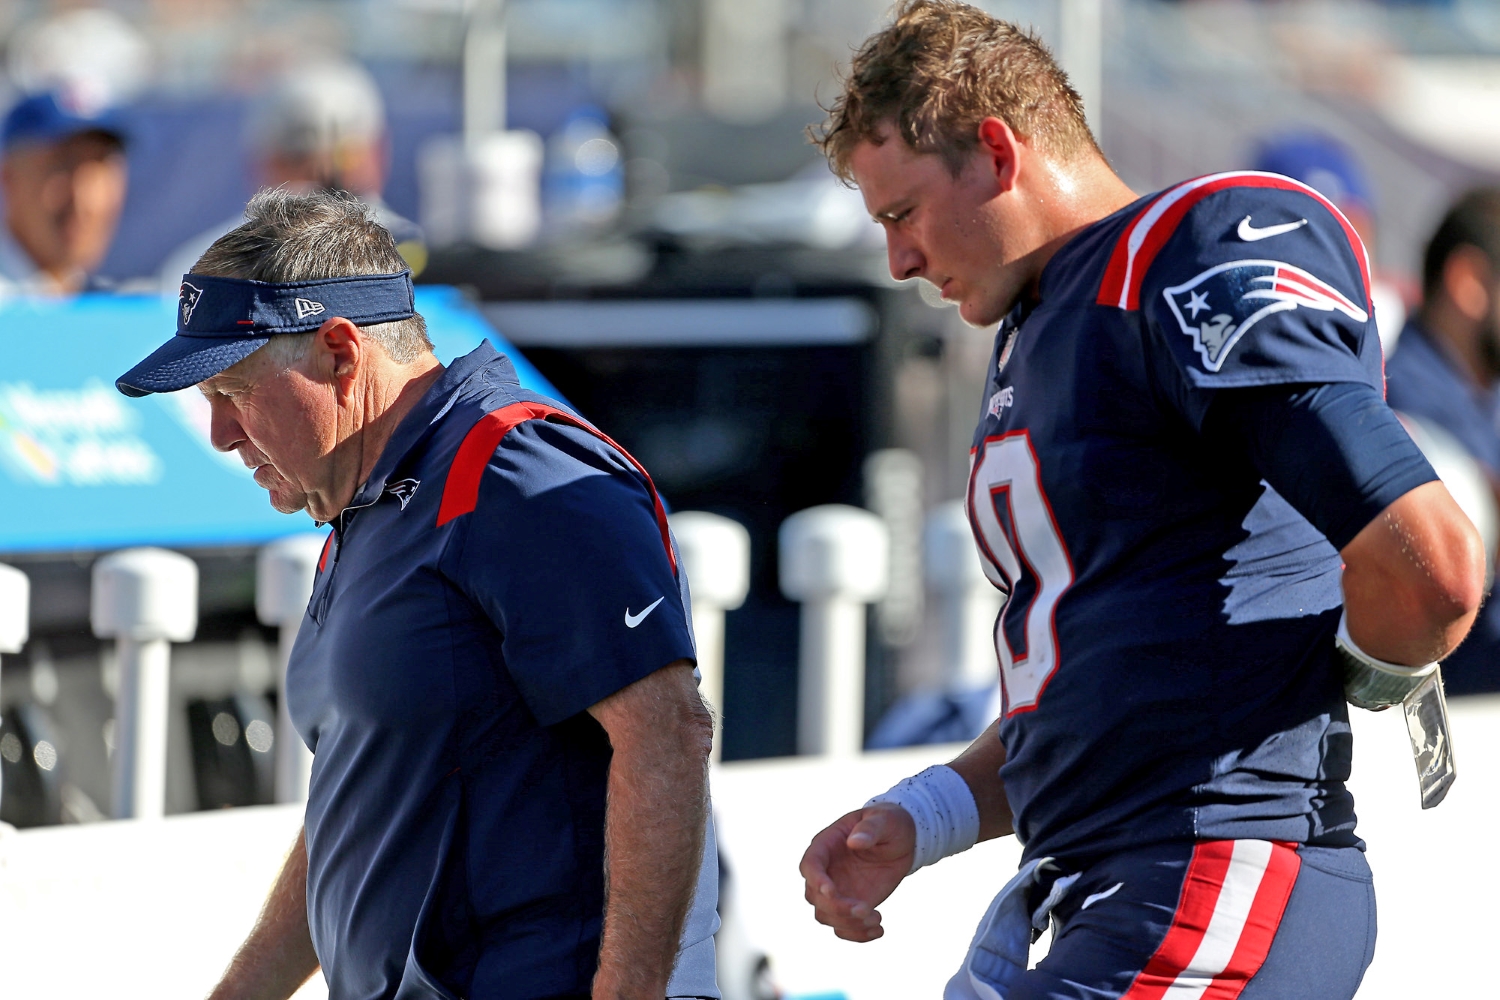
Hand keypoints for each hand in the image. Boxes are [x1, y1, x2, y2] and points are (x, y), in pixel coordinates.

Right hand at [799, 803, 914, 941]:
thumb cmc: (888, 823)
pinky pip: (844, 927)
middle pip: (815, 896)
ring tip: (877, 919)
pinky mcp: (850, 905)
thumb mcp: (884, 819)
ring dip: (848, 924)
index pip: (810, 865)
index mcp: (827, 844)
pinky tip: (879, 930)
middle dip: (837, 907)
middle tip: (866, 910)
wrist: (901, 840)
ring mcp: (837, 890)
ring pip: (826, 916)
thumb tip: (854, 842)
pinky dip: (858, 935)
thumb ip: (870, 828)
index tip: (831, 891)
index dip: (815, 879)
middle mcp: (826, 870)